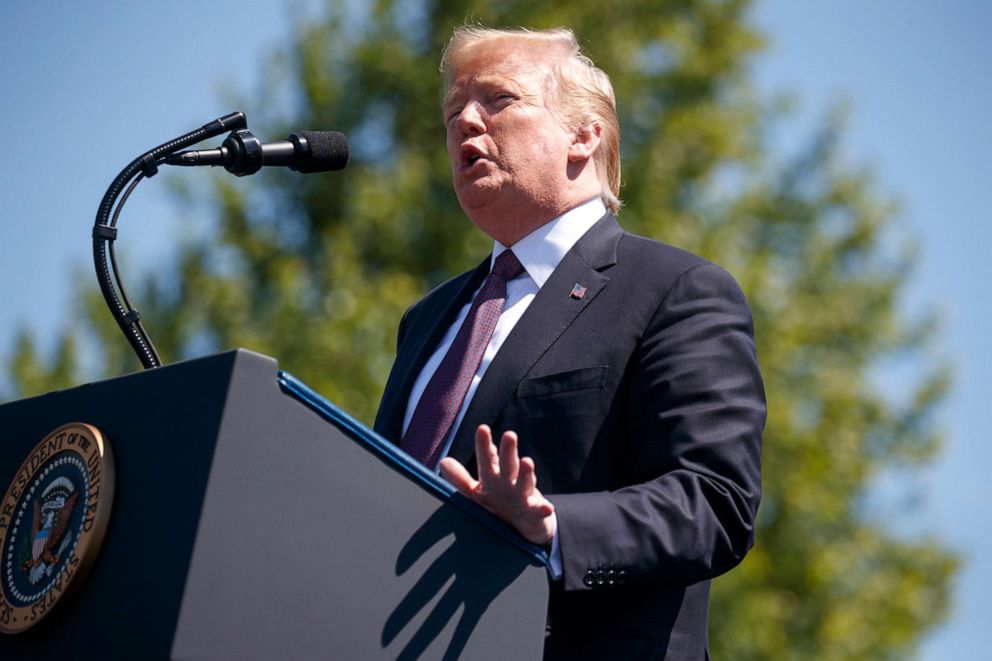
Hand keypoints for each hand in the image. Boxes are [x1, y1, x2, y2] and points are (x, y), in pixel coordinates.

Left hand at [439, 424, 556, 545]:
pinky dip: (543, 509)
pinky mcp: (536, 513)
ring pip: (525, 483)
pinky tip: (547, 507)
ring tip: (527, 461)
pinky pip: (539, 512)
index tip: (482, 429)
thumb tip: (442, 462)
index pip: (488, 458)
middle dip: (508, 451)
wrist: (527, 526)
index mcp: (494, 478)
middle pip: (508, 464)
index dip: (485, 445)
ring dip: (526, 473)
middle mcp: (510, 483)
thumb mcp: (477, 494)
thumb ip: (460, 480)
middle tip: (509, 434)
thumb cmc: (500, 505)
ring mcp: (524, 496)